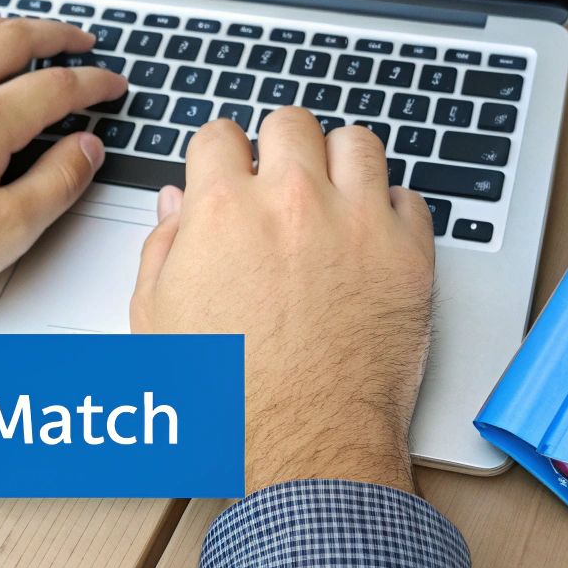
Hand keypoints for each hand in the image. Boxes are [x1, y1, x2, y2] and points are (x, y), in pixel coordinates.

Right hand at [130, 108, 435, 494]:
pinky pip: (409, 197)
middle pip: (291, 122)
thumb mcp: (158, 322)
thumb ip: (162, 248)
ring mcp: (357, 221)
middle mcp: (292, 201)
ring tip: (334, 192)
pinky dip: (392, 210)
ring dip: (341, 162)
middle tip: (283, 177)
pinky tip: (373, 235)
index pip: (220, 134)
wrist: (305, 445)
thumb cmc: (230, 398)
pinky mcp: (408, 252)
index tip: (231, 169)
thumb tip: (176, 205)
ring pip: (357, 142)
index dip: (221, 154)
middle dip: (281, 145)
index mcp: (223, 211)